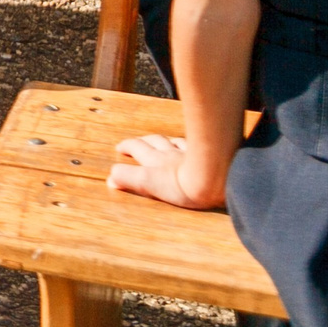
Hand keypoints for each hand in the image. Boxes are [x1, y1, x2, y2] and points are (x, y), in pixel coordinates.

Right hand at [107, 132, 226, 209]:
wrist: (216, 180)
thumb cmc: (185, 185)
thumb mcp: (148, 183)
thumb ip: (128, 178)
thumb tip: (110, 178)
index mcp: (155, 160)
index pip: (137, 148)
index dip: (127, 147)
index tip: (119, 148)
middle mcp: (170, 153)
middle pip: (152, 142)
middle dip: (140, 141)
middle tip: (133, 142)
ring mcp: (189, 153)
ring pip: (172, 141)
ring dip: (162, 140)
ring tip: (159, 141)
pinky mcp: (208, 156)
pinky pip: (195, 145)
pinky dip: (187, 143)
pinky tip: (190, 143)